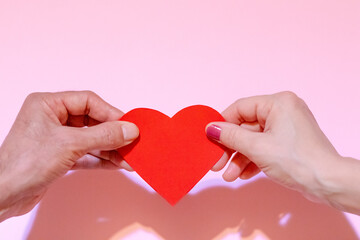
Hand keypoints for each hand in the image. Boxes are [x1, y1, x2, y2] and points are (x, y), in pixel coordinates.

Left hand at [0, 91, 138, 220]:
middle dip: (112, 134)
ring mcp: (56, 138)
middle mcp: (53, 118)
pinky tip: (117, 164)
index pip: (88, 101)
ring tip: (129, 158)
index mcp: (49, 104)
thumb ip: (104, 136)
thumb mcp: (70, 144)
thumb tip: (130, 130)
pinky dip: (101, 159)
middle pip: (92, 121)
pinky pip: (86, 154)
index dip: (110, 113)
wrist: (4, 196)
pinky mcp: (59, 157)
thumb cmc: (25, 163)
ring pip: (91, 139)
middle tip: (132, 143)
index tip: (128, 126)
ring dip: (110, 149)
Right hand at [206, 92, 341, 202]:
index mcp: (278, 103)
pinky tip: (242, 174)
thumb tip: (211, 129)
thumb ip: (231, 136)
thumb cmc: (298, 161)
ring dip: (239, 158)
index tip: (209, 138)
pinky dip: (252, 160)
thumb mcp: (257, 147)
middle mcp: (283, 111)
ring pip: (253, 140)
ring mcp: (286, 128)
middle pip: (245, 127)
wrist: (327, 183)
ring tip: (229, 175)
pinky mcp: (288, 143)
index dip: (222, 124)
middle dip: (230, 148)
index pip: (240, 108)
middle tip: (216, 162)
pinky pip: (263, 148)